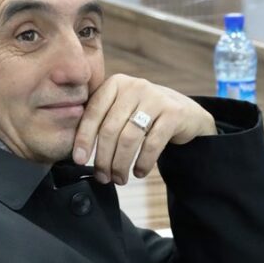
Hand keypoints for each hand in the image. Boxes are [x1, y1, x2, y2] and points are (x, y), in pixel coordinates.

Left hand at [72, 74, 215, 184]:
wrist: (186, 113)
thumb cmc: (145, 115)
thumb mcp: (122, 108)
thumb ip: (102, 118)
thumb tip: (78, 151)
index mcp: (116, 83)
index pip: (93, 112)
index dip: (83, 138)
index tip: (78, 160)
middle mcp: (135, 86)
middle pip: (110, 129)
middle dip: (103, 158)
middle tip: (102, 177)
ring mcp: (156, 98)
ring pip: (129, 138)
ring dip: (121, 164)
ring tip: (119, 179)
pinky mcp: (174, 114)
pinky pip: (152, 144)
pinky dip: (143, 163)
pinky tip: (139, 172)